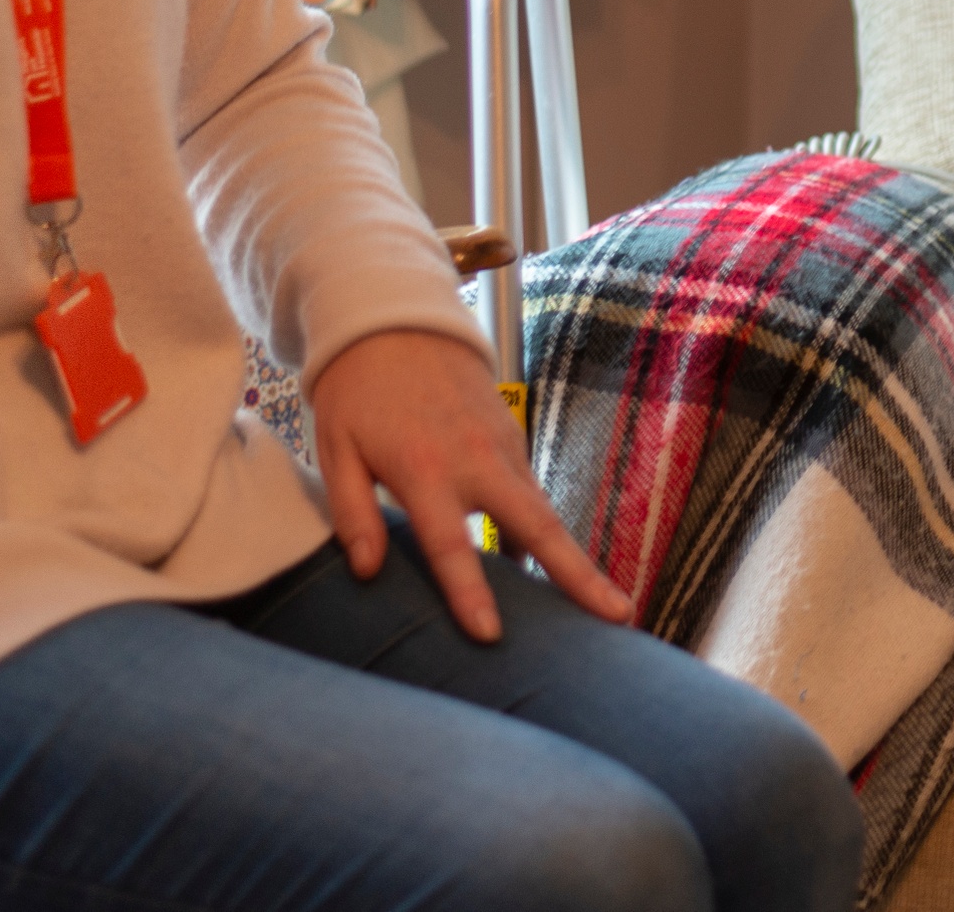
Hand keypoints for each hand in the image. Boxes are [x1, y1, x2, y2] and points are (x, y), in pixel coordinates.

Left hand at [307, 327, 631, 641]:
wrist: (396, 318)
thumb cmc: (357, 389)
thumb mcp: (336, 447)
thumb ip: (352, 513)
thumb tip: (367, 573)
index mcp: (424, 469)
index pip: (451, 544)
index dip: (470, 593)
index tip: (492, 636)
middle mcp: (476, 459)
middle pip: (538, 527)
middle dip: (579, 576)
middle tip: (617, 617)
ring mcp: (501, 445)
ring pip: (545, 512)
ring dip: (575, 559)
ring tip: (607, 607)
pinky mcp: (511, 436)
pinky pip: (531, 492)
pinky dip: (544, 531)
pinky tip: (548, 567)